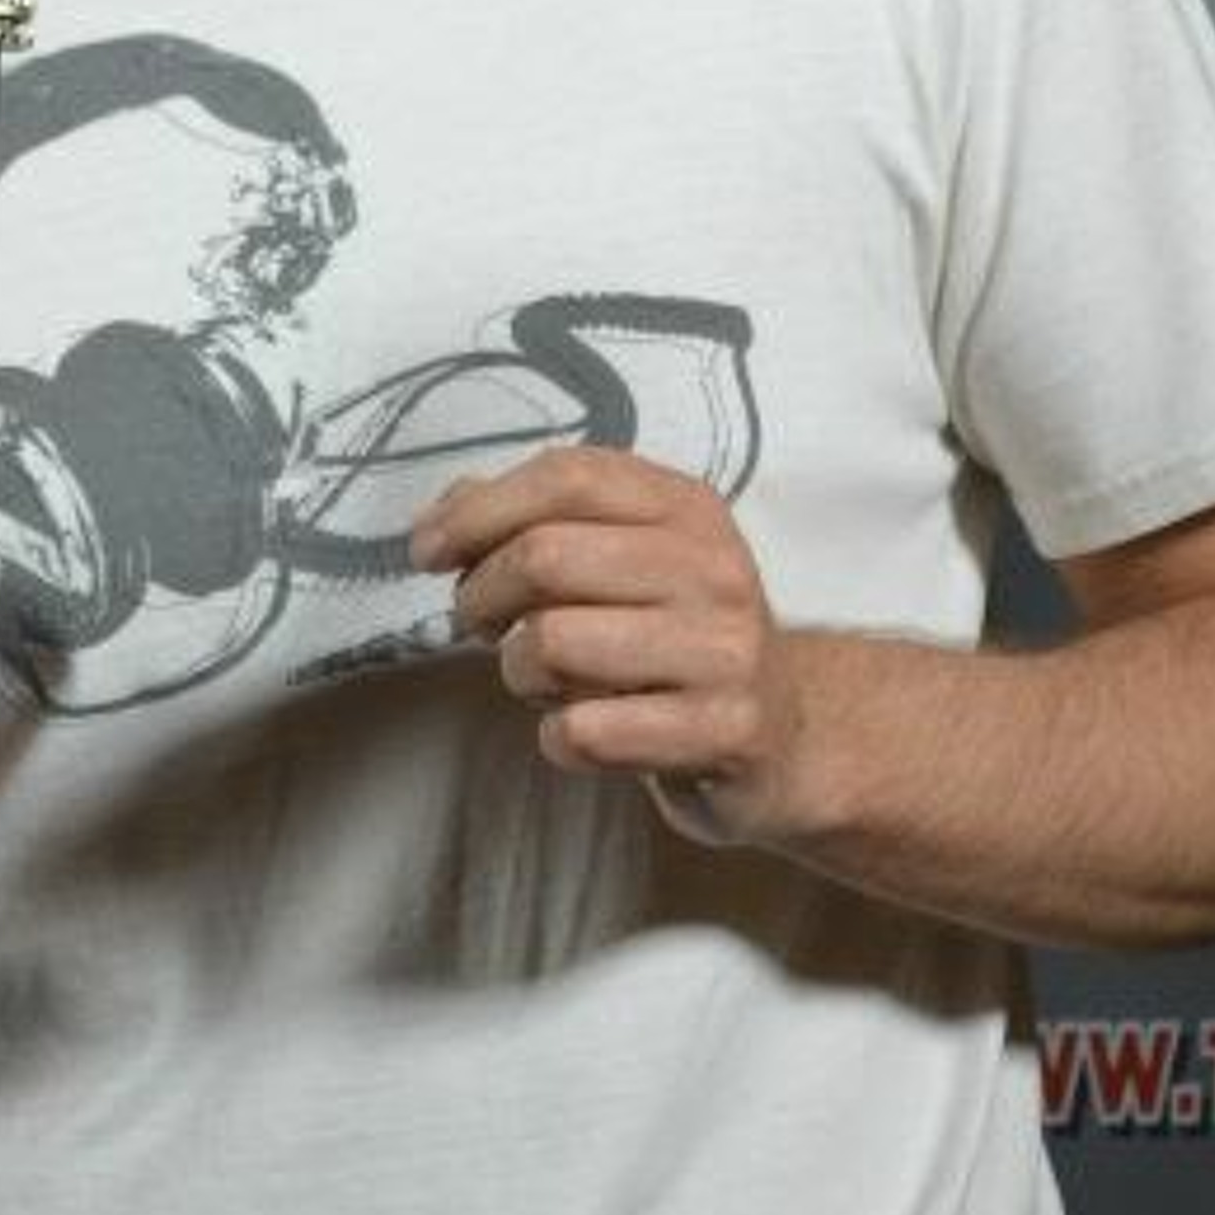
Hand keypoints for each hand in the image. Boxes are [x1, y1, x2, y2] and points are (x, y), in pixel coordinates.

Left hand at [409, 445, 806, 847]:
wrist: (784, 736)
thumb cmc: (675, 639)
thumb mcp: (624, 558)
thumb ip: (536, 522)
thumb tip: (446, 513)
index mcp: (684, 507)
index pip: (567, 477)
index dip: (479, 510)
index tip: (430, 550)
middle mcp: (712, 567)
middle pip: (545, 557)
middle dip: (482, 595)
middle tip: (480, 622)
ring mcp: (725, 650)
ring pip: (553, 643)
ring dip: (518, 670)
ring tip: (540, 678)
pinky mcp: (726, 731)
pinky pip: (586, 730)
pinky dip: (559, 737)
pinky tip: (583, 730)